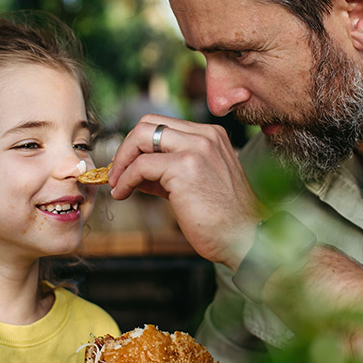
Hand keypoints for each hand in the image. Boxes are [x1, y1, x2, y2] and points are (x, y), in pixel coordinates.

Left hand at [109, 116, 258, 269]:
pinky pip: (140, 165)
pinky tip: (123, 193)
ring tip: (117, 183)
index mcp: (211, 136)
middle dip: (125, 147)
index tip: (126, 166)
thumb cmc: (223, 219)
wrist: (245, 239)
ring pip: (140, 137)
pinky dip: (125, 179)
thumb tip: (132, 171)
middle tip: (117, 172)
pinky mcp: (184, 168)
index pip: (162, 125)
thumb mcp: (195, 184)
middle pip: (147, 123)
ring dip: (121, 161)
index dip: (138, 144)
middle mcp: (205, 136)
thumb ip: (167, 172)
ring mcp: (196, 149)